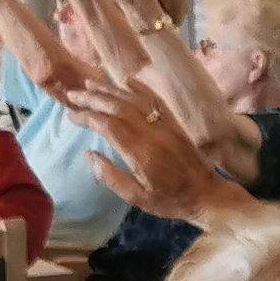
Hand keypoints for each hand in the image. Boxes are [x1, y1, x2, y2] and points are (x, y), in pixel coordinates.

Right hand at [64, 80, 252, 223]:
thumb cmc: (170, 200)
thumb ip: (111, 177)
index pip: (108, 125)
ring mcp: (166, 126)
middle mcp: (153, 133)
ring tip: (90, 84)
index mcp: (141, 153)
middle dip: (93, 98)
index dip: (87, 117)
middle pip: (118, 107)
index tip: (71, 116)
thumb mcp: (137, 198)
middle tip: (72, 94)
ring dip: (111, 90)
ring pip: (135, 100)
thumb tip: (88, 155)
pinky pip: (156, 101)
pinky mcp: (176, 124)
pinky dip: (140, 88)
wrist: (208, 195)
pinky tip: (126, 80)